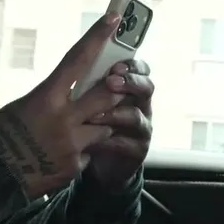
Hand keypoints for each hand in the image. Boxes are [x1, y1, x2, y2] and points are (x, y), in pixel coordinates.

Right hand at [0, 13, 127, 199]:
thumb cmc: (1, 136)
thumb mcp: (22, 106)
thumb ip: (51, 96)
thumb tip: (71, 87)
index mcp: (46, 97)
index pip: (78, 59)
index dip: (97, 37)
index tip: (114, 19)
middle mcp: (65, 118)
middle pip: (107, 94)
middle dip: (116, 89)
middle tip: (118, 85)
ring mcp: (73, 144)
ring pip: (105, 125)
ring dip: (99, 123)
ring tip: (77, 129)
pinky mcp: (76, 166)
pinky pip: (90, 152)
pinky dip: (82, 150)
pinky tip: (62, 154)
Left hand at [85, 58, 153, 191]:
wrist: (101, 162)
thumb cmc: (95, 123)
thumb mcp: (92, 101)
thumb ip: (92, 84)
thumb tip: (77, 61)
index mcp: (131, 87)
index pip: (140, 69)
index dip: (132, 65)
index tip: (117, 64)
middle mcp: (141, 105)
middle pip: (146, 87)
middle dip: (130, 82)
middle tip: (110, 82)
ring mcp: (142, 128)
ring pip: (135, 116)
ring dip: (115, 113)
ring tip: (94, 115)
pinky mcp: (137, 150)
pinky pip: (126, 143)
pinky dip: (109, 140)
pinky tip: (93, 139)